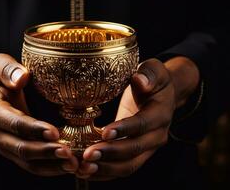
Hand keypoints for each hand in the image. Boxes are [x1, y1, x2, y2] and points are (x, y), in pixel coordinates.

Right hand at [0, 53, 77, 175]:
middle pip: (20, 147)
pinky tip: (67, 166)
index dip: (33, 129)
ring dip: (49, 165)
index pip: (13, 123)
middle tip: (67, 152)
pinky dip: (49, 168)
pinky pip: (31, 165)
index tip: (54, 131)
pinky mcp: (14, 151)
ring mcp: (5, 144)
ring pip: (26, 161)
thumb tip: (21, 78)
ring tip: (71, 164)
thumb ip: (7, 70)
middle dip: (44, 151)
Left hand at [77, 57, 198, 180]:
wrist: (160, 95)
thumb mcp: (154, 70)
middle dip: (111, 153)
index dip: (125, 129)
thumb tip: (140, 80)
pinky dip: (104, 173)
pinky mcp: (136, 154)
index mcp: (161, 113)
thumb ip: (149, 73)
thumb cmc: (153, 80)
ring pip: (129, 165)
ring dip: (106, 168)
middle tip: (87, 154)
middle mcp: (157, 135)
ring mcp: (147, 148)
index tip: (105, 132)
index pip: (143, 124)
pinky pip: (122, 168)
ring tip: (83, 167)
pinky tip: (85, 171)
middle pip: (135, 150)